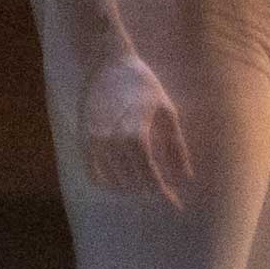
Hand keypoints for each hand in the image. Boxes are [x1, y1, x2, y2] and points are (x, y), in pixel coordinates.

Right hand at [83, 48, 192, 205]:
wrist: (107, 63)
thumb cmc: (142, 84)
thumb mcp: (167, 111)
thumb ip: (176, 147)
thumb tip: (187, 177)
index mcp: (136, 134)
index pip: (150, 176)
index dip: (163, 194)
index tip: (175, 204)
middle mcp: (113, 142)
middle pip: (131, 183)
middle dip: (149, 191)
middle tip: (162, 191)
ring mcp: (94, 142)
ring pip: (112, 182)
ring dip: (129, 189)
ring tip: (143, 185)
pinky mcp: (83, 140)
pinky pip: (93, 174)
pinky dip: (107, 183)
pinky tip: (120, 181)